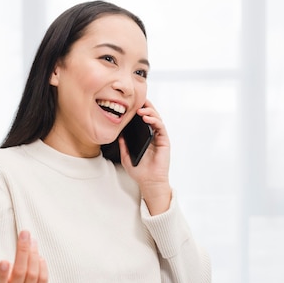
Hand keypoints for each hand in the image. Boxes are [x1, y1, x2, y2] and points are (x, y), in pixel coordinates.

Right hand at [0, 230, 47, 282]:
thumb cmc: (4, 278)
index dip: (2, 273)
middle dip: (22, 251)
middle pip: (19, 273)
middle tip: (24, 233)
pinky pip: (43, 278)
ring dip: (33, 255)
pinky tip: (38, 255)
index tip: (4, 261)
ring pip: (32, 274)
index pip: (0, 282)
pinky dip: (41, 265)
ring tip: (32, 241)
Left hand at [120, 100, 171, 214]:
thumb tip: (118, 134)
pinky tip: (146, 118)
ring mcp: (159, 137)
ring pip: (156, 118)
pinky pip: (160, 126)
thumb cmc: (139, 171)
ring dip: (149, 112)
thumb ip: (123, 145)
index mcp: (144, 137)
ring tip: (140, 110)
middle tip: (137, 101)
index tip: (130, 104)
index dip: (138, 111)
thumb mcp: (126, 156)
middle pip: (151, 116)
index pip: (142, 120)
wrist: (149, 181)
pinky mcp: (164, 141)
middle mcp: (153, 135)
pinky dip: (154, 120)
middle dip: (145, 106)